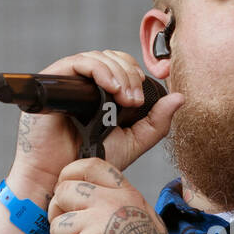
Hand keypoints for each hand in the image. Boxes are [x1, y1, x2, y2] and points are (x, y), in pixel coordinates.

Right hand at [9, 49, 183, 196]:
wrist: (62, 176)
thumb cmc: (91, 161)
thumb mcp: (134, 141)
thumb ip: (157, 122)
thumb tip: (179, 97)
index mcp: (101, 92)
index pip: (122, 66)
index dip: (135, 74)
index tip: (140, 99)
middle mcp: (85, 83)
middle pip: (112, 57)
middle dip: (130, 75)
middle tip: (134, 101)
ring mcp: (69, 81)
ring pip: (98, 57)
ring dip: (118, 74)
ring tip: (125, 99)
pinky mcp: (54, 81)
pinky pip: (78, 62)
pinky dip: (99, 70)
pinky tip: (110, 89)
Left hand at [46, 157, 197, 233]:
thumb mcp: (146, 220)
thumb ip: (121, 205)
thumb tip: (89, 201)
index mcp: (127, 194)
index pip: (89, 165)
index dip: (69, 175)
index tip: (66, 194)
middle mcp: (112, 204)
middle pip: (63, 193)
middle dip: (58, 215)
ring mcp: (99, 225)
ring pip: (56, 226)